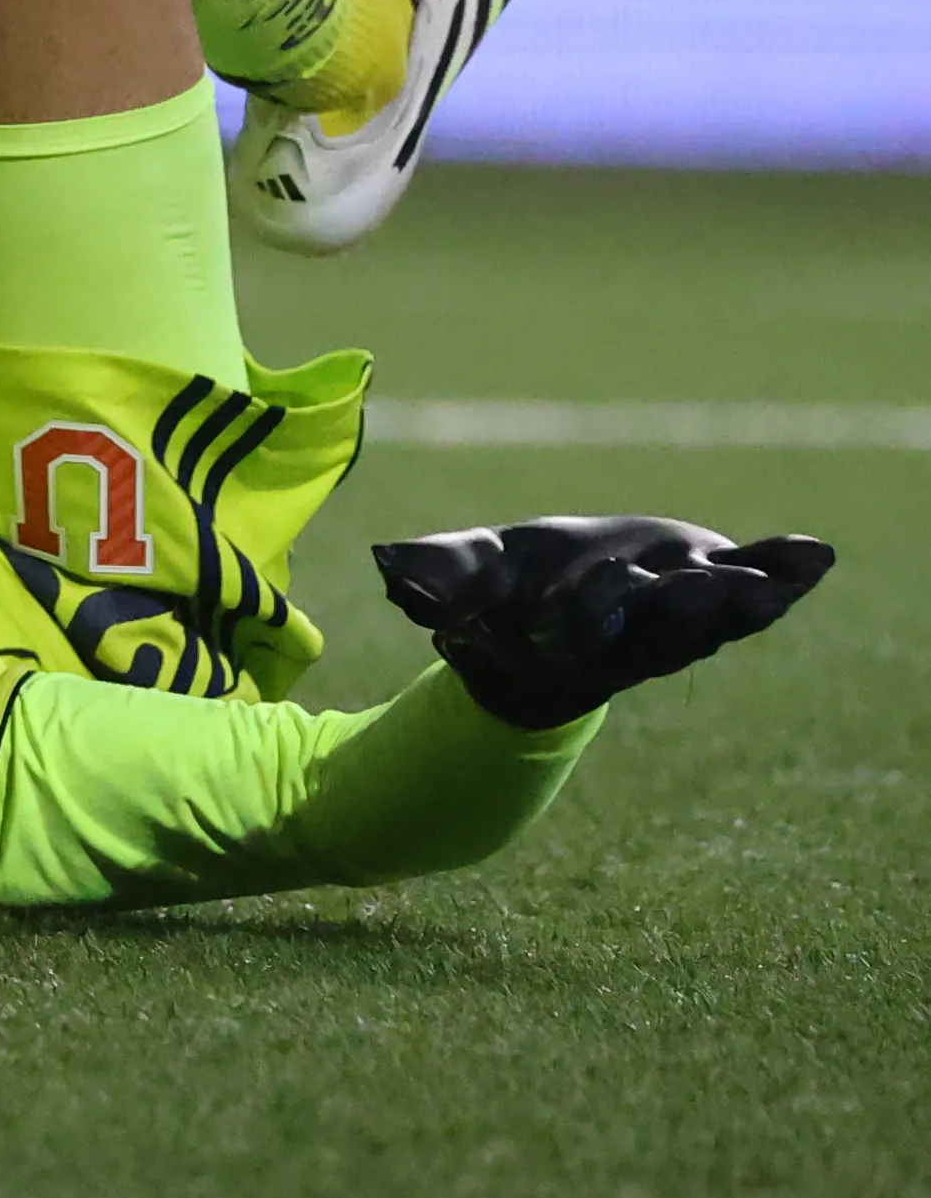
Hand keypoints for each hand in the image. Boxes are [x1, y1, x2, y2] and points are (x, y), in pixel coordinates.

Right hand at [372, 515, 834, 729]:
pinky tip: (814, 557)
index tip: (583, 599)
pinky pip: (751, 586)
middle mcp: (629, 637)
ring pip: (715, 618)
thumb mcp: (465, 578)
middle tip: (708, 592)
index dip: (587, 616)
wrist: (556, 618)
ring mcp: (678, 617)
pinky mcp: (711, 585)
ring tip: (777, 581)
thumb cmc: (504, 599)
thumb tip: (384, 563)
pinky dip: (782, 572)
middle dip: (685, 613)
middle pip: (660, 631)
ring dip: (745, 600)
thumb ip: (433, 571)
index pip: (580, 631)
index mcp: (565, 640)